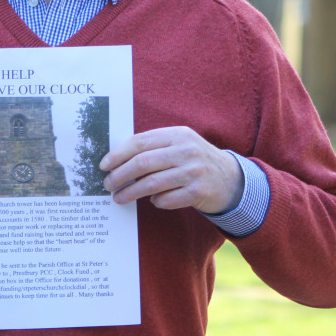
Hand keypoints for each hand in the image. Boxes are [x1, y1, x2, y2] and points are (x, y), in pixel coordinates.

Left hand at [100, 126, 243, 213]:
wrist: (232, 179)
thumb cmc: (195, 160)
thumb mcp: (179, 144)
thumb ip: (154, 147)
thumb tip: (116, 159)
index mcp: (177, 134)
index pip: (139, 142)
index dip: (118, 154)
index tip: (104, 165)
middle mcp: (186, 151)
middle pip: (142, 163)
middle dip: (120, 175)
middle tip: (108, 184)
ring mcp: (194, 172)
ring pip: (151, 184)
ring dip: (130, 192)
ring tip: (119, 198)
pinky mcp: (199, 192)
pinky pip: (166, 199)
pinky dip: (155, 201)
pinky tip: (152, 201)